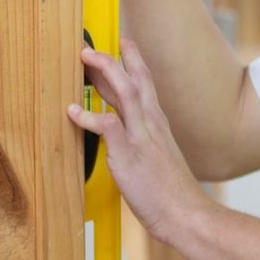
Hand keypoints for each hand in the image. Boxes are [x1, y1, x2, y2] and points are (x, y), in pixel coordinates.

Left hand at [67, 37, 208, 244]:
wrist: (185, 214)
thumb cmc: (170, 191)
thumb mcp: (159, 157)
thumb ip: (144, 140)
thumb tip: (124, 133)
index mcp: (158, 123)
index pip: (145, 82)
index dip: (132, 61)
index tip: (121, 45)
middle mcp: (151, 123)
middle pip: (135, 78)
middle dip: (114, 57)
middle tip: (92, 45)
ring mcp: (141, 136)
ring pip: (125, 90)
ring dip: (105, 70)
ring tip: (84, 56)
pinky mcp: (129, 153)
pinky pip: (108, 126)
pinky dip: (89, 116)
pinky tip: (73, 112)